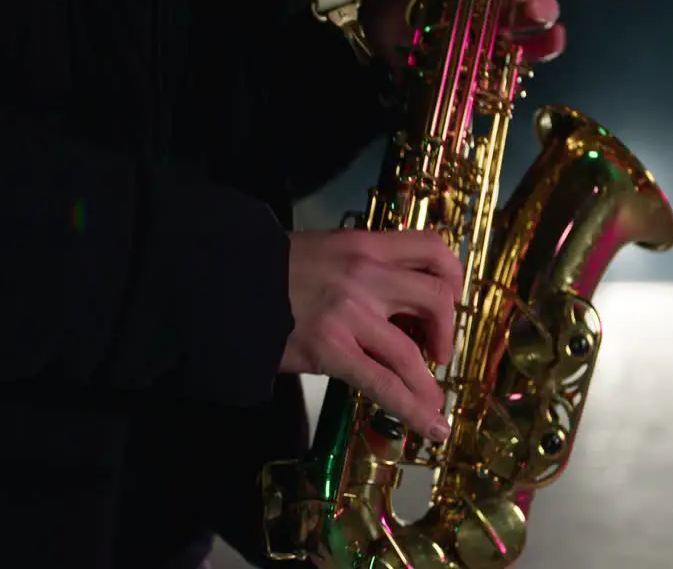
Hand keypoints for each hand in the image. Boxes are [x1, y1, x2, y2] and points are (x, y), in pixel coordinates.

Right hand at [279, 229, 461, 441]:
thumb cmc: (270, 270)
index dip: (452, 276)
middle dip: (446, 331)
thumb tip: (394, 302)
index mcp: (365, 246)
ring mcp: (351, 315)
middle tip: (436, 351)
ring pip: (412, 352)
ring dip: (430, 383)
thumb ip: (362, 269)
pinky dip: (413, 409)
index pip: (431, 248)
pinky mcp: (331, 351)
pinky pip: (383, 385)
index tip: (450, 298)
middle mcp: (367, 275)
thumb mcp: (325, 251)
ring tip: (434, 402)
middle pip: (436, 299)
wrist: (221, 284)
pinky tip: (431, 426)